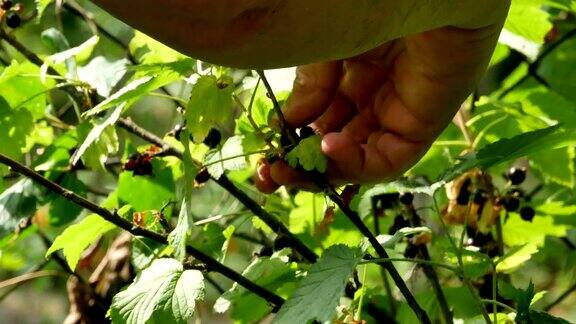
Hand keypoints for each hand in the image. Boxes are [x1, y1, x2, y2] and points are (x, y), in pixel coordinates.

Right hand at [255, 25, 502, 192]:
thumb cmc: (365, 4)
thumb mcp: (323, 46)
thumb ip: (309, 87)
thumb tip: (288, 125)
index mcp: (351, 69)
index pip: (320, 115)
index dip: (291, 137)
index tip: (263, 154)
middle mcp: (374, 92)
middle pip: (338, 142)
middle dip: (303, 163)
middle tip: (270, 176)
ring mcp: (399, 109)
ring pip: (360, 158)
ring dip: (324, 171)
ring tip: (287, 173)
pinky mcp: (424, 123)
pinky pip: (389, 160)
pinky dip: (355, 163)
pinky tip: (327, 146)